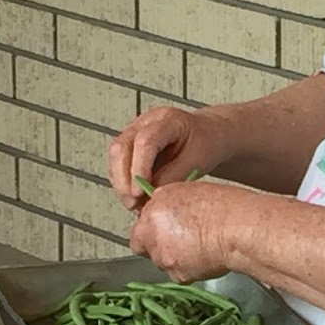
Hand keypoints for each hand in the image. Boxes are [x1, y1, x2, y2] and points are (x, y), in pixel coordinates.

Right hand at [108, 105, 224, 210]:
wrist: (207, 135)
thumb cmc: (205, 143)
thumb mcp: (197, 161)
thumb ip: (173, 176)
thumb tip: (151, 194)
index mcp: (167, 120)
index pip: (145, 142)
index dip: (139, 168)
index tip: (139, 192)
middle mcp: (146, 122)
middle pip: (121, 147)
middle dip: (123, 179)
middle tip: (132, 203)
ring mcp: (135, 132)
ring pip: (116, 157)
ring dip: (121, 183)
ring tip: (135, 205)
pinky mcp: (131, 146)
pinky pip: (119, 164)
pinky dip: (123, 183)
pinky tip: (134, 198)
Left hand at [128, 180, 235, 282]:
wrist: (237, 230)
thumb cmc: (221, 207)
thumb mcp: (188, 189)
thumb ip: (167, 201)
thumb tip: (162, 206)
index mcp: (152, 213)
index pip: (139, 228)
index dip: (153, 229)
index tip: (164, 228)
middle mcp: (153, 238)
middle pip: (149, 247)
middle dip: (162, 245)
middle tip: (182, 238)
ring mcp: (165, 259)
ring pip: (165, 263)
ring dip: (176, 258)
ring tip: (198, 248)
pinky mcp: (180, 276)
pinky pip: (181, 275)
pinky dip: (190, 269)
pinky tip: (206, 258)